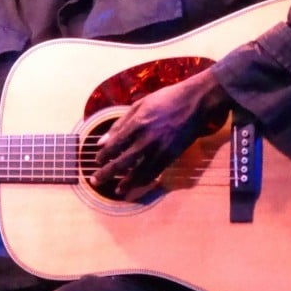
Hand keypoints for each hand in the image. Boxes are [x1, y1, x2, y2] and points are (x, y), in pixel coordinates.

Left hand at [90, 68, 231, 196]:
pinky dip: (144, 180)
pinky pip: (156, 172)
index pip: (115, 145)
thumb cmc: (165, 99)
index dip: (104, 156)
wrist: (195, 102)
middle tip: (95, 181)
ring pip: (139, 172)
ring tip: (116, 190)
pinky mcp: (172, 155)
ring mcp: (161, 149)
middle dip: (107, 173)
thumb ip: (119, 124)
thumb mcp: (139, 105)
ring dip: (126, 183)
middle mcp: (147, 139)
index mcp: (137, 123)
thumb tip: (101, 142)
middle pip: (123, 162)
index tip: (97, 161)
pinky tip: (137, 184)